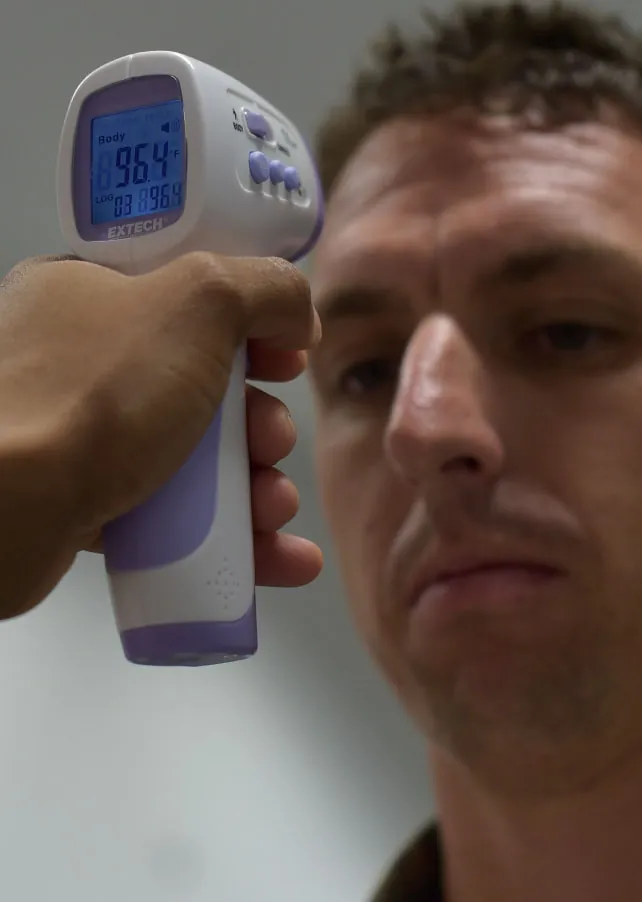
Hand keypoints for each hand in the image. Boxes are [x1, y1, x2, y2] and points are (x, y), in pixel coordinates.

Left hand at [0, 252, 322, 618]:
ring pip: (190, 456)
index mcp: (87, 292)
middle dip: (258, 423)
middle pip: (200, 384)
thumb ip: (263, 288)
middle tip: (272, 443)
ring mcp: (75, 435)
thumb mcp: (198, 303)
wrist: (4, 511)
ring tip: (275, 510)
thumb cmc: (99, 394)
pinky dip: (229, 534)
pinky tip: (283, 558)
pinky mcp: (81, 504)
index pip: (185, 293)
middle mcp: (76, 359)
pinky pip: (170, 513)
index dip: (249, 326)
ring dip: (255, 486)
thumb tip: (297, 313)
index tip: (285, 359)